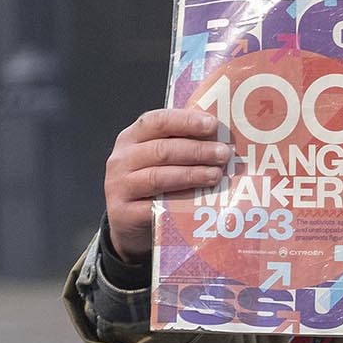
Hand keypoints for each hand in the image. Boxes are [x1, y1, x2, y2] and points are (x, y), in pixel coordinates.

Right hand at [103, 108, 229, 263]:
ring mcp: (119, 186)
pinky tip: (199, 200)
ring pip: (158, 177)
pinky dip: (179, 201)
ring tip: (216, 175)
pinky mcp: (123, 213)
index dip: (185, 121)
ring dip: (191, 175)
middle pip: (162, 150)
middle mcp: (121, 159)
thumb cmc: (154, 182)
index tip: (212, 125)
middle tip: (224, 154)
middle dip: (197, 150)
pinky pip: (155, 206)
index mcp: (132, 137)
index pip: (157, 121)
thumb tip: (222, 137)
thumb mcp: (161, 158)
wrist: (128, 221)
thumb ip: (183, 144)